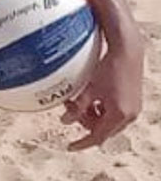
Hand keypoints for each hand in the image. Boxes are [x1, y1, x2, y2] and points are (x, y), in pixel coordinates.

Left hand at [61, 28, 145, 149]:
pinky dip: (101, 110)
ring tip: (79, 101)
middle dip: (85, 122)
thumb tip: (65, 121)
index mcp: (119, 114)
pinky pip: (115, 114)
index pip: (98, 136)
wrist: (127, 52)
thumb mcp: (89, 89)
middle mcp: (129, 116)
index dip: (82, 142)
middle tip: (71, 108)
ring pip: (108, 122)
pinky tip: (91, 98)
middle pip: (103, 129)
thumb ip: (78, 107)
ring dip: (92, 116)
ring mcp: (133, 110)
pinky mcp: (133, 103)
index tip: (70, 146)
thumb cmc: (109, 68)